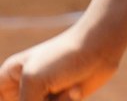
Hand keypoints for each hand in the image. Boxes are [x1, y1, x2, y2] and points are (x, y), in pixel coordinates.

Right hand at [0, 29, 117, 100]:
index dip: (7, 100)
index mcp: (9, 76)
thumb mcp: (33, 82)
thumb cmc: (65, 56)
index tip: (30, 96)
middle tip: (50, 92)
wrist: (101, 48)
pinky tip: (75, 90)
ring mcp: (42, 96)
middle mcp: (23, 88)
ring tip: (66, 89)